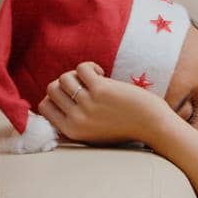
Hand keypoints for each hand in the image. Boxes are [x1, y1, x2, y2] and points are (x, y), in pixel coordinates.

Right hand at [37, 62, 173, 148]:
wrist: (153, 125)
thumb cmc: (125, 126)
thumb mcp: (92, 131)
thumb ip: (74, 119)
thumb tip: (54, 95)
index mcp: (71, 131)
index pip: (44, 107)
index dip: (54, 95)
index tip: (71, 92)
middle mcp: (76, 119)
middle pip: (52, 89)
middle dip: (66, 82)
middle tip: (84, 84)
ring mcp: (88, 104)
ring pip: (64, 77)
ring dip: (78, 73)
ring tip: (94, 78)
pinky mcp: (101, 90)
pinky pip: (82, 68)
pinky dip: (90, 66)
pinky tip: (102, 72)